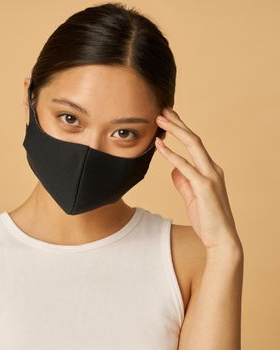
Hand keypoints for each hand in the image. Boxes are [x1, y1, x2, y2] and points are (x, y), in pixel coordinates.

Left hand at [154, 108, 241, 252]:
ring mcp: (210, 176)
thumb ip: (184, 182)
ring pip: (193, 145)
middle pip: (194, 138)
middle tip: (162, 110)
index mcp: (210, 170)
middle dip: (178, 122)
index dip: (181, 129)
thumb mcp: (191, 197)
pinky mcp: (205, 187)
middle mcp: (213, 169)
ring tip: (159, 120)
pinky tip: (159, 145)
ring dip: (175, 130)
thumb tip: (174, 169)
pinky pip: (186, 166)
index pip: (194, 144)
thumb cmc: (207, 220)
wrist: (221, 240)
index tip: (167, 117)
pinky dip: (171, 154)